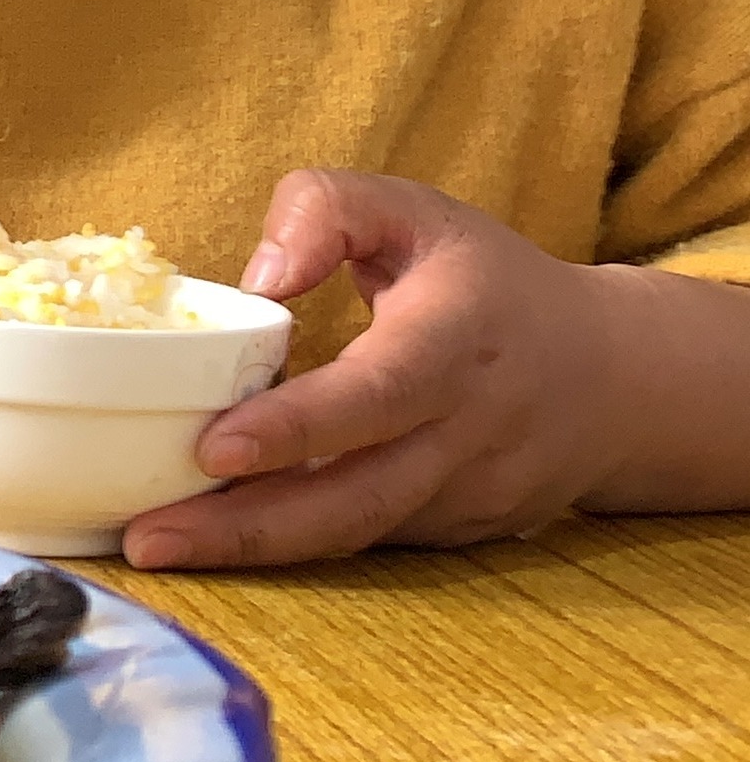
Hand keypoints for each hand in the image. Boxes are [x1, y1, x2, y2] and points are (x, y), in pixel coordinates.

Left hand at [123, 170, 632, 567]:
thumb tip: (258, 278)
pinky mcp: (456, 532)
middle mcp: (469, 431)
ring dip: (252, 550)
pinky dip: (291, 547)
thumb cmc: (486, 281)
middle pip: (356, 495)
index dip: (299, 428)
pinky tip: (215, 542)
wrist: (613, 377)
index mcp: (456, 341)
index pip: (379, 393)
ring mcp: (467, 494)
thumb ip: (327, 210)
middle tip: (147, 538)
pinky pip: (366, 542)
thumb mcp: (414, 210)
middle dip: (248, 526)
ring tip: (155, 548)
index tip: (214, 447)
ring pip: (354, 532)